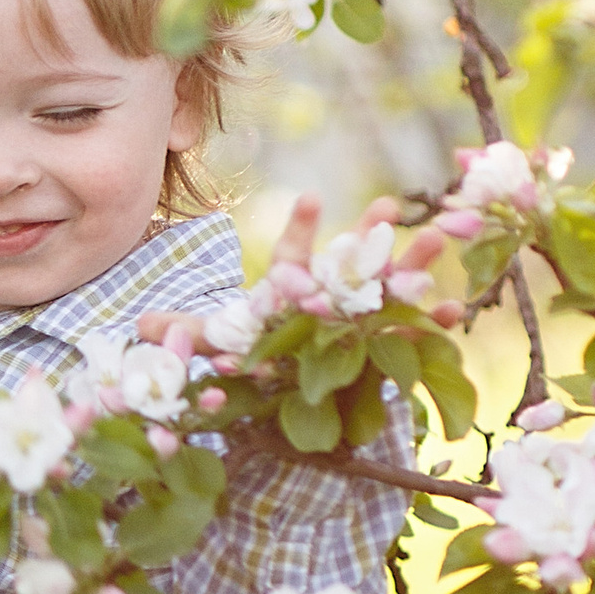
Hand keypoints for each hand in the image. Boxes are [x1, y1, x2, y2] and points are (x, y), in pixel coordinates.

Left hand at [137, 193, 449, 348]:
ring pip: (390, 287)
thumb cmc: (253, 358)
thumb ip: (185, 333)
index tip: (311, 198)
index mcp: (292, 289)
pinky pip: (413, 333)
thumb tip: (138, 327)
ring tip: (436, 239)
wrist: (285, 396)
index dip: (304, 228)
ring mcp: (361, 318)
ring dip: (413, 264)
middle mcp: (330, 296)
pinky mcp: (383, 348)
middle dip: (369, 236)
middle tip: (389, 205)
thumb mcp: (218, 346)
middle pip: (350, 261)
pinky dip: (434, 323)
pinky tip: (456, 310)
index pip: (296, 254)